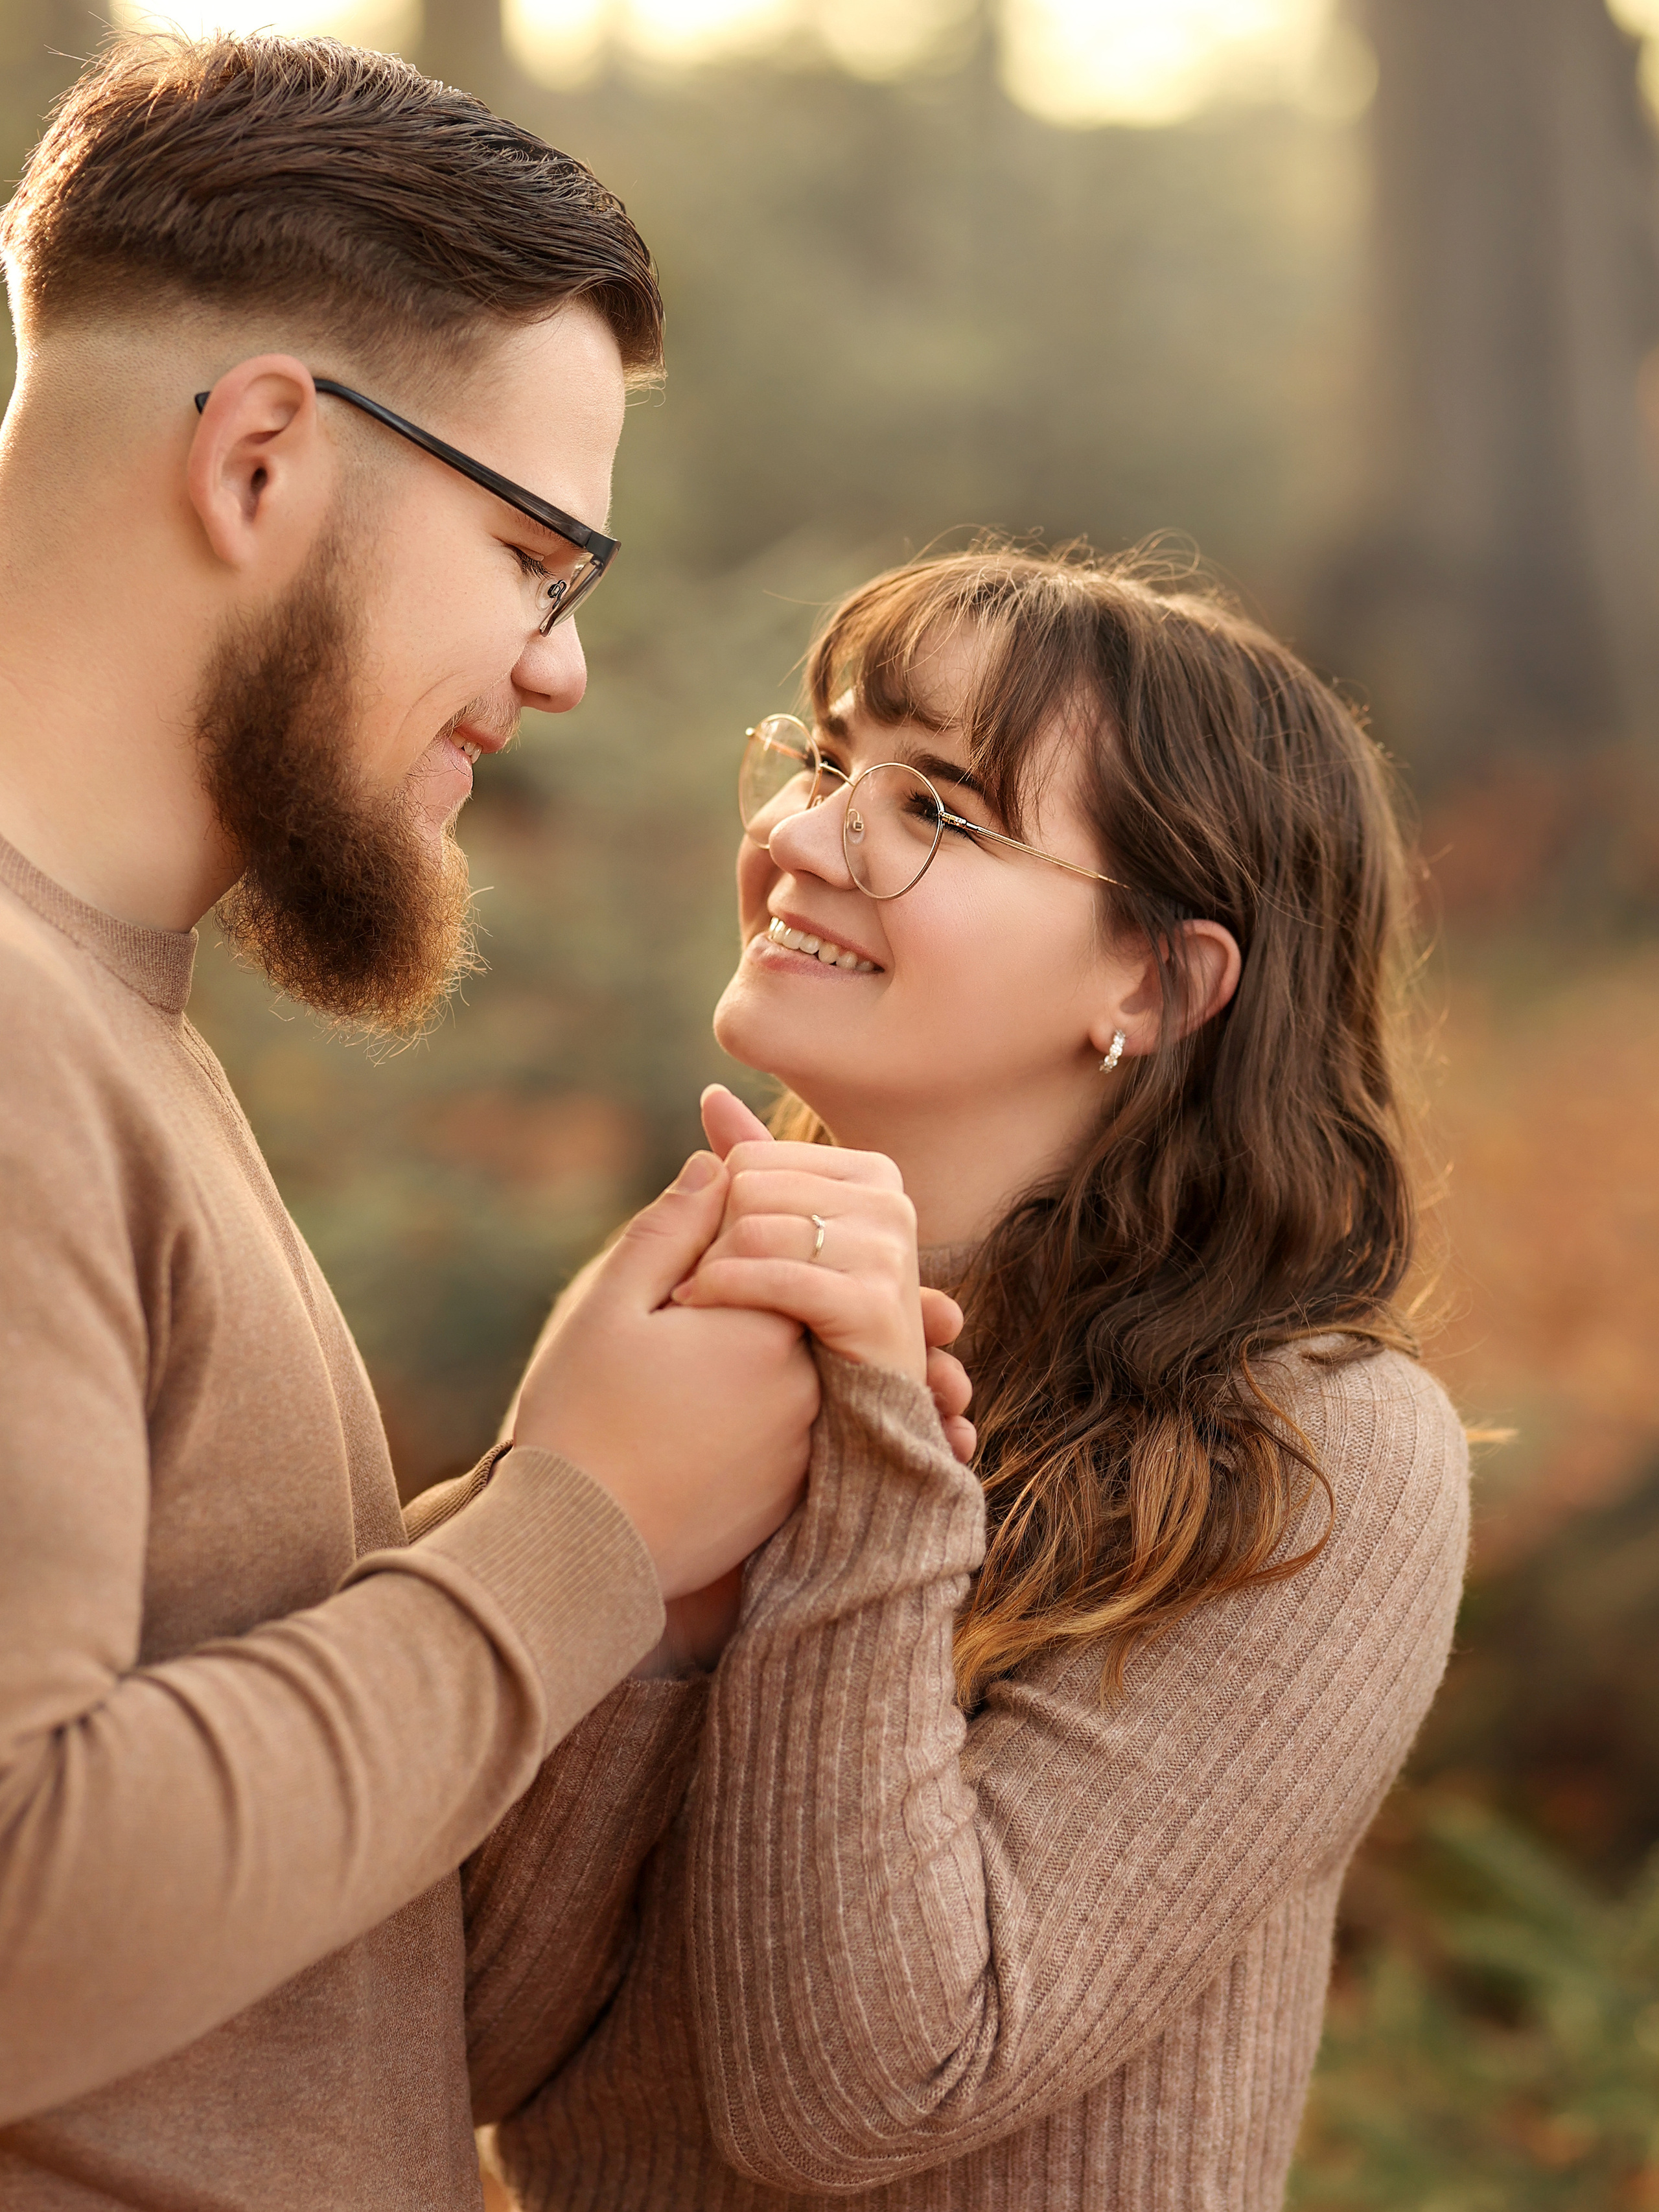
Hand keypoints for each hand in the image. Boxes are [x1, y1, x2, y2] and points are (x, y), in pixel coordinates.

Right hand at [511, 1151, 818, 1598]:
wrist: (575, 1553)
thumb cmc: (579, 1420)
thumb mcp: (610, 1306)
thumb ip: (671, 1229)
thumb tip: (719, 1162)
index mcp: (771, 1322)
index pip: (783, 1244)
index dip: (741, 1229)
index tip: (706, 1227)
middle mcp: (813, 1382)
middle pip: (807, 1304)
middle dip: (768, 1284)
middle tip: (709, 1293)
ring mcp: (812, 1444)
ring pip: (808, 1367)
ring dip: (777, 1347)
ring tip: (704, 1359)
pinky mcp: (798, 1494)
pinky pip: (804, 1427)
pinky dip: (774, 1409)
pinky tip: (715, 1412)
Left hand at [697, 1087, 976, 1461]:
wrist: (838, 1441)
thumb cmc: (799, 1335)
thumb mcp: (772, 1239)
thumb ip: (751, 1166)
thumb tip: (712, 1092)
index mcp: (871, 1176)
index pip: (752, 1158)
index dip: (711, 1207)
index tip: (701, 1256)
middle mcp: (890, 1206)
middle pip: (752, 1187)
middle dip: (710, 1239)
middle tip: (689, 1287)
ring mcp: (889, 1255)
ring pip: (757, 1227)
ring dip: (710, 1270)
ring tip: (691, 1303)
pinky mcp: (875, 1307)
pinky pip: (774, 1275)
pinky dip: (721, 1290)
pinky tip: (695, 1310)